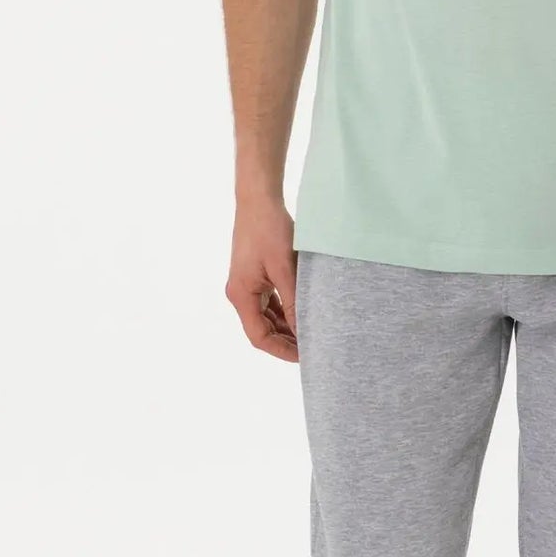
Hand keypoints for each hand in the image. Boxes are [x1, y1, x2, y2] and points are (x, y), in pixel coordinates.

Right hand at [226, 197, 298, 360]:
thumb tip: (304, 330)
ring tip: (313, 332)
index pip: (259, 336)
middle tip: (315, 346)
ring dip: (287, 326)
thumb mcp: (285, 268)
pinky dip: (286, 310)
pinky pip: (270, 302)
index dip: (282, 350)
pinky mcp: (256, 275)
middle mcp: (241, 293)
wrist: (259, 200)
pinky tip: (304, 312)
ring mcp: (247, 284)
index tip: (305, 356)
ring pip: (268, 316)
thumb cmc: (270, 230)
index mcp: (241, 295)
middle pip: (262, 329)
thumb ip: (294, 301)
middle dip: (287, 341)